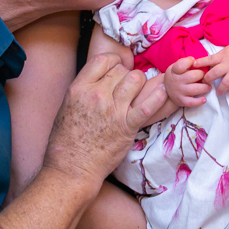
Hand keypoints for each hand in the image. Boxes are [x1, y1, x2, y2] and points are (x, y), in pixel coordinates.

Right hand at [44, 52, 166, 185]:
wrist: (72, 168)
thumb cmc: (66, 141)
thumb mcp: (66, 107)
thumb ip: (83, 90)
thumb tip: (99, 79)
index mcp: (79, 89)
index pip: (103, 60)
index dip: (113, 61)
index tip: (117, 67)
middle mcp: (97, 95)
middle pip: (121, 70)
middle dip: (126, 75)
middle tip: (126, 86)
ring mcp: (113, 110)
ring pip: (136, 80)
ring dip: (140, 83)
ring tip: (138, 91)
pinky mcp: (128, 126)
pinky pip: (148, 105)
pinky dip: (158, 97)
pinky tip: (162, 92)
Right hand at [164, 57, 209, 107]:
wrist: (167, 89)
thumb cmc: (176, 75)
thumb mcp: (176, 66)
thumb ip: (185, 62)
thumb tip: (196, 61)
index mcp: (174, 71)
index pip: (181, 65)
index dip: (189, 62)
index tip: (194, 62)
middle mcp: (176, 81)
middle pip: (193, 76)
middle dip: (202, 74)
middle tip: (204, 76)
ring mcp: (178, 92)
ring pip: (195, 89)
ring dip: (205, 87)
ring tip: (208, 87)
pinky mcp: (181, 101)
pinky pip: (192, 103)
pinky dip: (199, 101)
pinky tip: (204, 99)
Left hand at [202, 42, 228, 98]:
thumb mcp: (227, 50)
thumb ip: (217, 57)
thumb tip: (205, 63)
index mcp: (224, 57)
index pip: (210, 59)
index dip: (201, 63)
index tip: (193, 66)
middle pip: (215, 73)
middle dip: (208, 79)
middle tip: (205, 83)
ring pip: (227, 82)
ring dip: (221, 89)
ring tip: (218, 93)